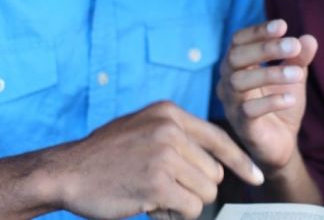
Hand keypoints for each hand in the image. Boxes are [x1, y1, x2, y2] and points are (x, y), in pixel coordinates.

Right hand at [45, 101, 263, 219]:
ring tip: (155, 195)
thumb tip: (215, 162)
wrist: (67, 171)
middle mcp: (171, 130)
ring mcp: (165, 155)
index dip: (241, 162)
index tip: (256, 177)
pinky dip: (175, 214)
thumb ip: (178, 137)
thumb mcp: (143, 128)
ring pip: (206, 192)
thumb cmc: (105, 155)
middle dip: (196, 188)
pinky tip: (151, 205)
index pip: (219, 138)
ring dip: (184, 202)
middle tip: (165, 189)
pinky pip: (190, 208)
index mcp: (169, 113)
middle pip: (214, 172)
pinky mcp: (158, 182)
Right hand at [217, 19, 317, 173]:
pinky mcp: (241, 126)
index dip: (258, 31)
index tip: (283, 25)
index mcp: (237, 65)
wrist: (282, 142)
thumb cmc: (281, 102)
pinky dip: (271, 102)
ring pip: (239, 82)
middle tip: (293, 46)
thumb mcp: (294, 76)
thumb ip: (299, 57)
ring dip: (270, 74)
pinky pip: (248, 110)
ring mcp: (231, 104)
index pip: (238, 40)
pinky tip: (291, 99)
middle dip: (265, 48)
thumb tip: (309, 39)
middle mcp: (228, 81)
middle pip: (235, 57)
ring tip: (298, 74)